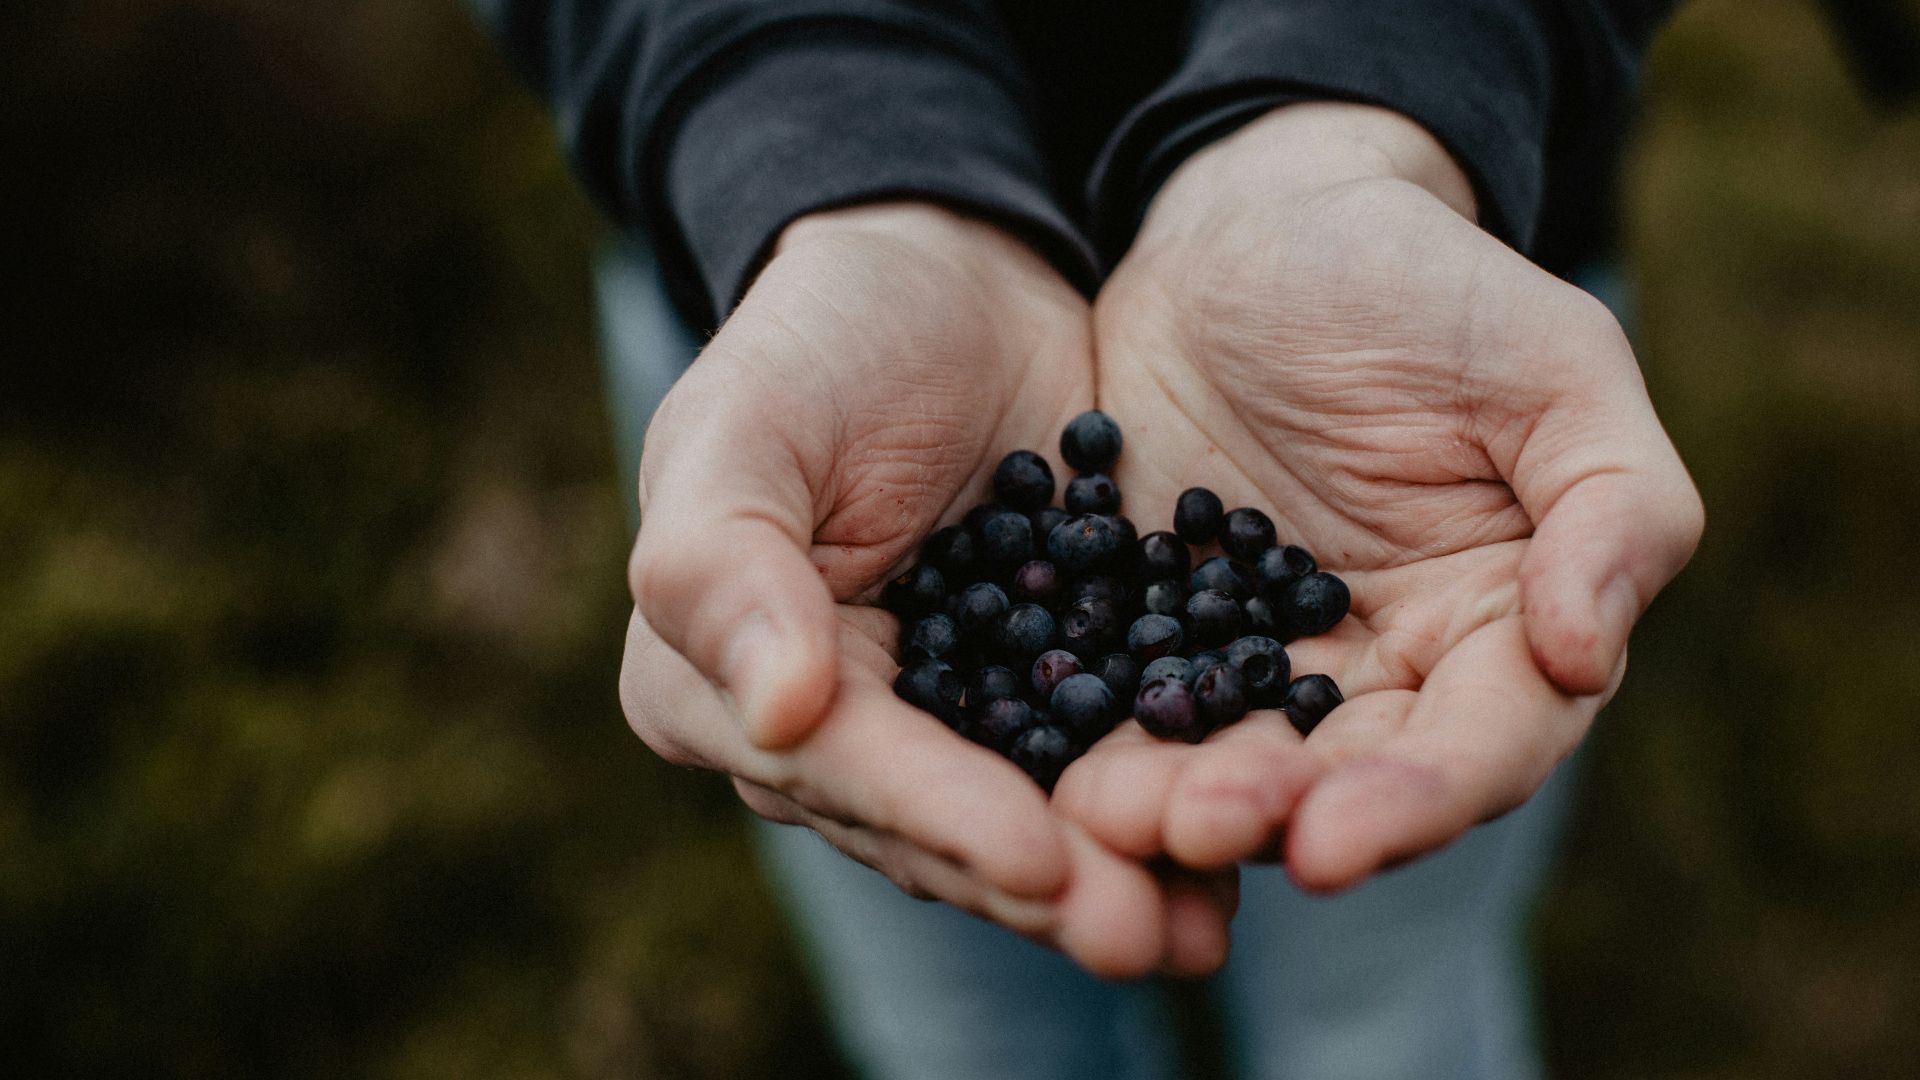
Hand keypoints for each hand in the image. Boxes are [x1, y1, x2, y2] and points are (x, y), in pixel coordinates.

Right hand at [623, 203, 1235, 975]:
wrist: (951, 275)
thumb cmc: (822, 336)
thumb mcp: (745, 422)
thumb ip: (725, 564)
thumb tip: (776, 715)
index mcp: (723, 683)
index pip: (838, 769)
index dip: (938, 817)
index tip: (1039, 860)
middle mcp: (831, 729)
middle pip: (937, 827)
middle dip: (1043, 883)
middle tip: (1144, 932)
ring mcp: (947, 717)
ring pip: (1026, 814)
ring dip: (1115, 872)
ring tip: (1205, 923)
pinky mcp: (1050, 685)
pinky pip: (1104, 753)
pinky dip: (1167, 794)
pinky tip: (1246, 831)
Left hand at [1055, 105, 1703, 890]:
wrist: (1256, 225)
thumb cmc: (1426, 283)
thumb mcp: (1554, 363)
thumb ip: (1613, 505)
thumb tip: (1584, 657)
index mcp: (1500, 625)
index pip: (1483, 743)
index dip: (1417, 801)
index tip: (1332, 842)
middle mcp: (1384, 667)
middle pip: (1344, 777)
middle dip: (1273, 813)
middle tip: (1195, 828)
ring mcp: (1257, 653)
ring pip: (1230, 756)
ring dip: (1174, 801)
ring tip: (1108, 818)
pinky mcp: (1155, 623)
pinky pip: (1128, 694)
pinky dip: (1096, 736)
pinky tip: (1046, 769)